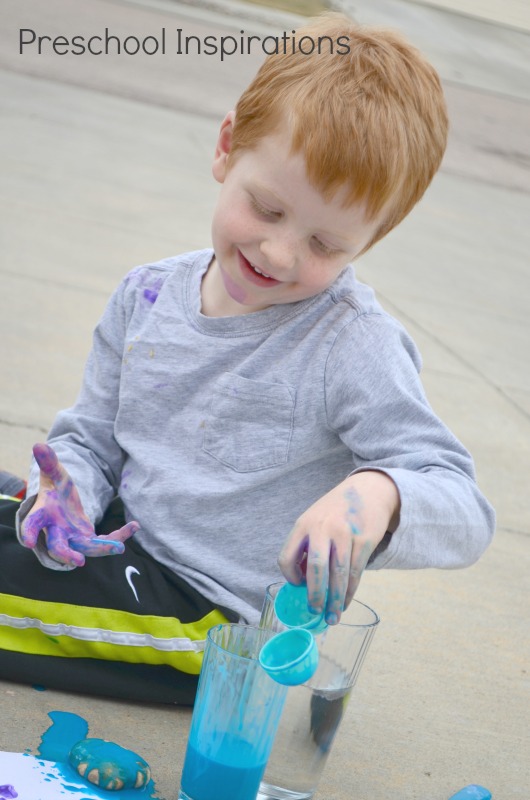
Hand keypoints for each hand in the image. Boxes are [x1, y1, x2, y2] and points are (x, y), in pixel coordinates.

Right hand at [20, 443, 138, 566]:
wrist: (63, 503)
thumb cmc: (56, 490)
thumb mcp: (55, 475)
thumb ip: (49, 463)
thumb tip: (39, 444)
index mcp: (44, 516)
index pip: (32, 524)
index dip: (28, 533)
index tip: (28, 543)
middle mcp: (57, 532)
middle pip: (58, 547)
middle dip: (66, 555)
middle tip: (79, 561)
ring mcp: (74, 538)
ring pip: (86, 549)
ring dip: (102, 549)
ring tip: (119, 548)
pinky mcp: (89, 539)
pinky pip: (105, 541)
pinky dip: (120, 535)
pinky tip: (135, 525)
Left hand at [278, 471, 399, 624]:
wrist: (368, 490)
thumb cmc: (336, 510)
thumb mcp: (313, 519)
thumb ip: (306, 545)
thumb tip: (302, 581)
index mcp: (303, 525)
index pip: (286, 557)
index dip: (289, 576)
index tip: (298, 586)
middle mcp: (322, 528)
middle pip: (315, 569)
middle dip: (315, 595)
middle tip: (315, 611)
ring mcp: (345, 534)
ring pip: (338, 575)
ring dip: (334, 600)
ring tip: (332, 617)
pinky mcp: (365, 540)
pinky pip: (355, 572)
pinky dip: (350, 592)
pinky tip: (345, 602)